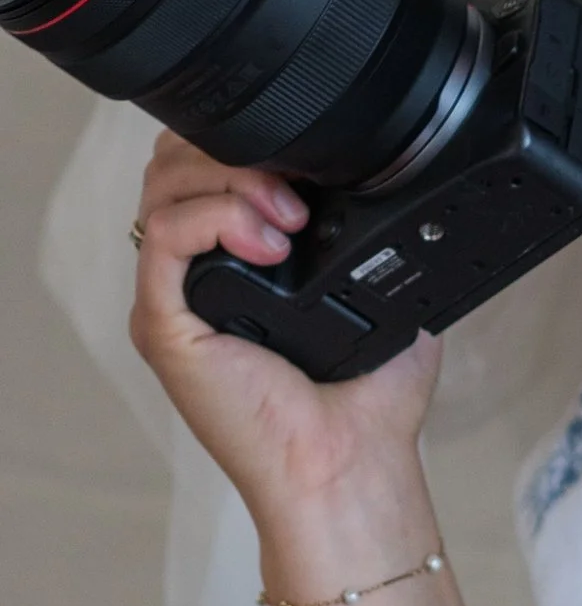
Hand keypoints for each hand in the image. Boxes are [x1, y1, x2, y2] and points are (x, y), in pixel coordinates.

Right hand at [129, 130, 440, 523]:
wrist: (350, 464)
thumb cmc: (366, 401)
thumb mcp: (380, 292)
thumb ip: (371, 232)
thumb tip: (395, 180)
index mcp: (235, 262)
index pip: (207, 163)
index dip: (249, 141)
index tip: (315, 158)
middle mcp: (194, 275)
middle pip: (174, 163)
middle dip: (236, 149)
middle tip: (301, 188)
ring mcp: (173, 300)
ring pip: (162, 188)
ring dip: (230, 179)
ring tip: (291, 217)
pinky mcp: (162, 327)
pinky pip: (162, 241)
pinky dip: (213, 220)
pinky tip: (269, 244)